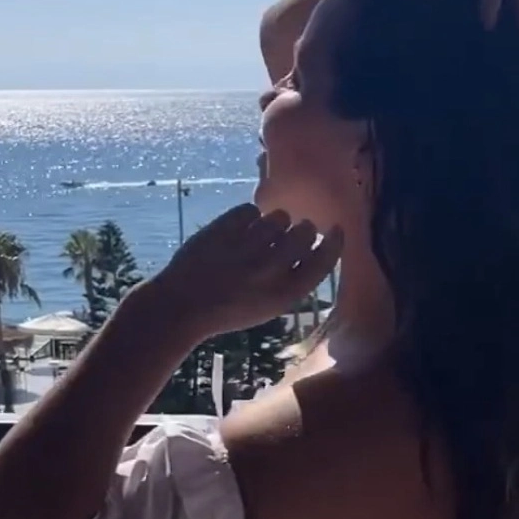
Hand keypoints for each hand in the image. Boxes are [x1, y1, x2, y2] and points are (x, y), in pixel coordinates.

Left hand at [141, 204, 342, 337]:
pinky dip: (248, 217)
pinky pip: (251, 209)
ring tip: (259, 235)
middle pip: (304, 233)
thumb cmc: (230, 309)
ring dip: (274, 222)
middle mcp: (269, 269)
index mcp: (284, 293)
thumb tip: (315, 245)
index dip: (334, 243)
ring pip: (279, 217)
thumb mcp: (269, 305)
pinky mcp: (225, 228)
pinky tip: (239, 231)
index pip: (323, 261)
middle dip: (302, 229)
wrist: (183, 306)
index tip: (335, 230)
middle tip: (289, 234)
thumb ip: (294, 279)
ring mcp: (246, 246)